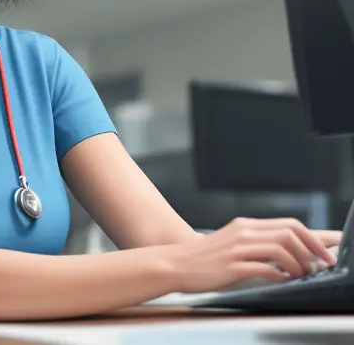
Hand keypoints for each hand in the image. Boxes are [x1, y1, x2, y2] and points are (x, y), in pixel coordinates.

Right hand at [163, 217, 337, 293]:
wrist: (175, 263)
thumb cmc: (205, 258)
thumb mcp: (233, 243)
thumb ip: (257, 243)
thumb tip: (289, 253)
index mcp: (246, 225)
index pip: (290, 224)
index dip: (315, 236)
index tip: (331, 248)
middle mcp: (243, 232)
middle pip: (290, 232)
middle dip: (313, 249)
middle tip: (322, 264)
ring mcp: (237, 248)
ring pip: (281, 248)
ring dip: (298, 264)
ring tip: (301, 275)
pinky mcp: (232, 266)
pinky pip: (265, 268)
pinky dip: (280, 275)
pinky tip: (281, 280)